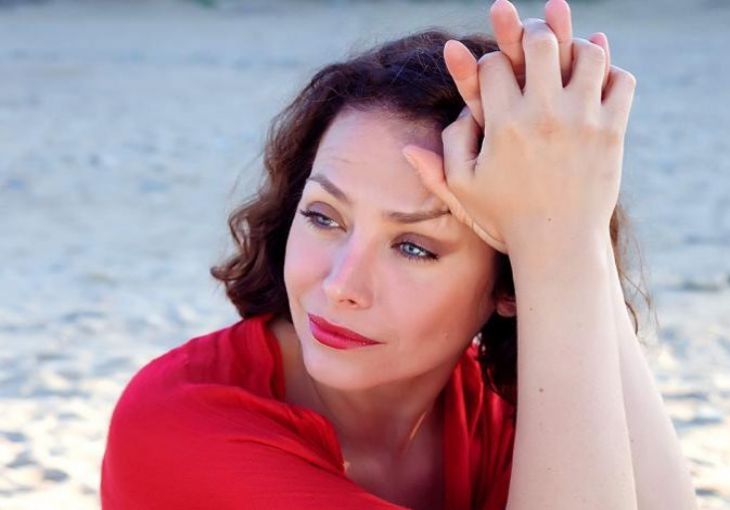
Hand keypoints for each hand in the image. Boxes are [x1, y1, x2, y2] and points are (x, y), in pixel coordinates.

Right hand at [402, 19, 635, 253]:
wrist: (559, 246)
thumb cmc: (505, 219)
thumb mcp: (462, 193)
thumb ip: (436, 165)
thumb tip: (406, 147)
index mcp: (503, 126)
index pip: (493, 65)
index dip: (487, 64)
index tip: (491, 76)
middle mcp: (543, 115)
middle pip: (539, 42)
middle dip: (531, 34)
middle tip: (531, 38)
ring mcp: (582, 120)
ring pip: (587, 53)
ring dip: (576, 47)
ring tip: (567, 56)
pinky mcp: (612, 131)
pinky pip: (621, 80)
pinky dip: (611, 72)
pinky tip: (597, 79)